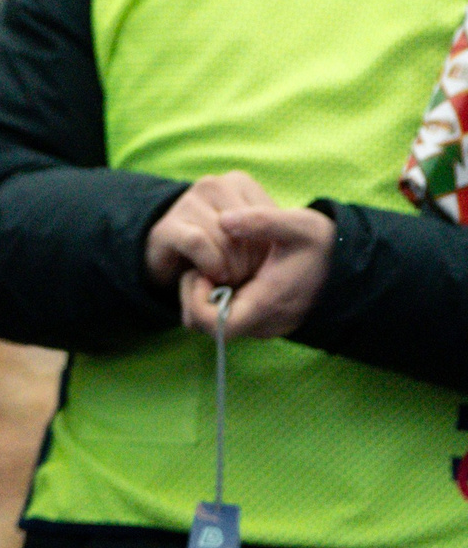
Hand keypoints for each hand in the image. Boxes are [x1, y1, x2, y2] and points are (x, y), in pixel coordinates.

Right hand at [144, 170, 277, 288]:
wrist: (183, 273)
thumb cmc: (229, 255)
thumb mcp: (262, 240)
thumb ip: (275, 229)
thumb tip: (287, 235)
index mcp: (238, 182)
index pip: (266, 216)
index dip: (268, 247)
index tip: (260, 263)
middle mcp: (211, 185)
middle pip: (245, 228)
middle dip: (250, 259)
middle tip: (244, 275)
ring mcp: (185, 202)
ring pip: (223, 236)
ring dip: (231, 267)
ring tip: (227, 278)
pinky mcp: (165, 227)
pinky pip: (197, 242)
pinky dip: (210, 264)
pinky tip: (211, 276)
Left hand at [181, 206, 334, 339]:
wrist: (352, 265)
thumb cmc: (324, 245)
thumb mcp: (299, 224)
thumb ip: (262, 220)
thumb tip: (224, 219)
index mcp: (269, 304)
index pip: (216, 326)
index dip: (195, 300)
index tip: (200, 271)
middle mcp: (266, 323)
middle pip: (210, 328)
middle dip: (194, 297)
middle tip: (199, 267)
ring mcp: (267, 325)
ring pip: (219, 325)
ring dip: (205, 299)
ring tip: (213, 267)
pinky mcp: (267, 321)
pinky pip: (232, 319)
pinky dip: (219, 301)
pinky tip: (226, 273)